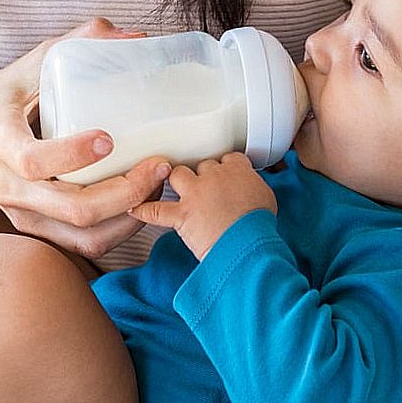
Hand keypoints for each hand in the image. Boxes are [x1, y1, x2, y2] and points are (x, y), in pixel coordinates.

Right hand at [0, 17, 171, 258]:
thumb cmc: (0, 100)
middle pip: (75, 209)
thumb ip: (80, 43)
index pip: (34, 162)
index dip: (73, 155)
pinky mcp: (39, 230)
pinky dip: (121, 230)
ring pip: (86, 236)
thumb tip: (137, 36)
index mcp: (2, 142)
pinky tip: (142, 202)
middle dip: (127, 192)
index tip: (109, 138)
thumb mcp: (29, 65)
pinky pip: (86, 245)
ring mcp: (26, 215)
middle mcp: (13, 187)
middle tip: (160, 164)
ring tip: (156, 184)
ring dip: (131, 216)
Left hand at [128, 153, 275, 259]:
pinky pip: (156, 210)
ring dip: (175, 181)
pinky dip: (144, 211)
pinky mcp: (182, 214)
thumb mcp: (266, 198)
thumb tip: (249, 190)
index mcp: (237, 169)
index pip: (227, 158)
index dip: (224, 168)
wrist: (248, 244)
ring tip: (175, 188)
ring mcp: (195, 193)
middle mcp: (214, 176)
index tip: (225, 176)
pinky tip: (135, 209)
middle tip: (205, 189)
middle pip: (202, 165)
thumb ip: (253, 187)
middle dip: (201, 176)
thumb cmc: (259, 225)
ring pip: (177, 175)